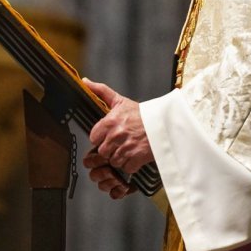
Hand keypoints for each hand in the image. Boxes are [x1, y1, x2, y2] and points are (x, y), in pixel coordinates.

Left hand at [83, 80, 153, 195]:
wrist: (165, 122)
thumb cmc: (143, 114)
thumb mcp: (120, 101)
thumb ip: (101, 91)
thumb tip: (85, 82)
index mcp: (110, 122)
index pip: (93, 138)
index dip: (100, 138)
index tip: (108, 135)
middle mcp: (116, 136)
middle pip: (102, 152)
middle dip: (109, 149)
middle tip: (119, 143)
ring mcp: (126, 148)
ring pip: (113, 161)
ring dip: (120, 158)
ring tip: (127, 149)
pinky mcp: (136, 159)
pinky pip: (126, 168)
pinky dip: (130, 164)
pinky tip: (134, 155)